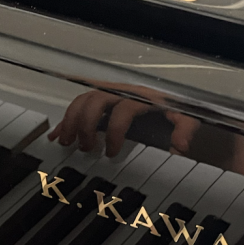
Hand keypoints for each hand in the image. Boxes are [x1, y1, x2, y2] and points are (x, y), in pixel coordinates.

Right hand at [50, 91, 199, 157]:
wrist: (172, 100)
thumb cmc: (175, 108)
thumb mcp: (187, 117)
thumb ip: (185, 129)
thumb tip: (179, 145)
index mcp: (141, 96)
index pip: (122, 110)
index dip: (115, 131)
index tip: (112, 152)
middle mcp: (122, 91)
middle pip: (96, 100)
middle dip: (86, 124)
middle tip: (86, 147)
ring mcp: (109, 94)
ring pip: (83, 100)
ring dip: (71, 120)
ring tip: (67, 142)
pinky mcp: (101, 100)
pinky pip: (79, 104)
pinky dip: (66, 119)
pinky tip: (56, 134)